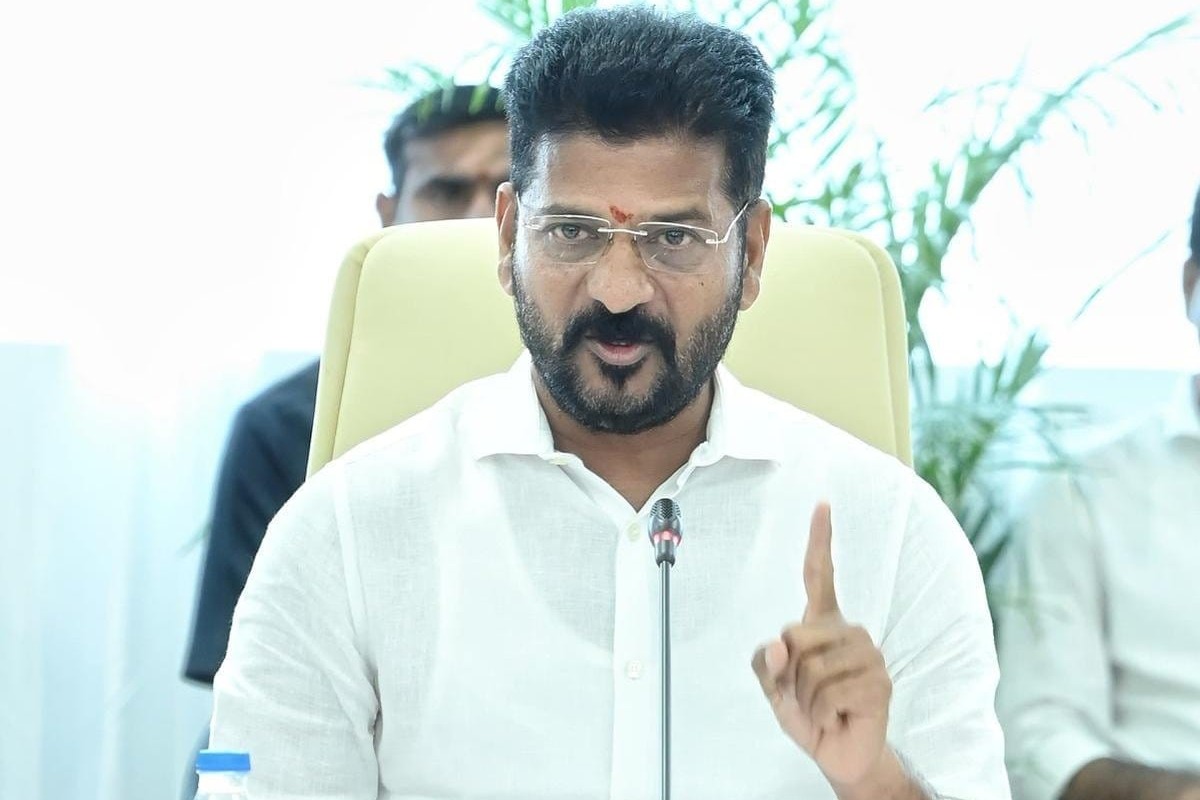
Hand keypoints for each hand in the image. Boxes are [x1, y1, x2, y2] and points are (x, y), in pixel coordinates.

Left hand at [751, 502, 892, 789]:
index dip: (820, 540)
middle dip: (788, 674)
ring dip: (805, 698)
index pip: (820, 575)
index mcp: (823, 624)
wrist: (840, 752)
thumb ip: (764, 665)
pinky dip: (821, 713)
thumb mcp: (773, 690)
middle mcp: (849, 632)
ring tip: (823, 707)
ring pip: (809, 668)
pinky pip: (827, 693)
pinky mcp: (878, 682)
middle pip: (794, 636)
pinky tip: (837, 716)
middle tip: (806, 694)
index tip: (822, 504)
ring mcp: (868, 654)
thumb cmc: (809, 713)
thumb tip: (776, 644)